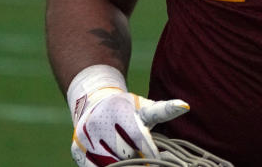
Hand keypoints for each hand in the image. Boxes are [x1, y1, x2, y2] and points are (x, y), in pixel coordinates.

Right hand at [71, 87, 188, 165]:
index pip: (137, 138)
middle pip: (124, 154)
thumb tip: (185, 106)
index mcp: (119, 110)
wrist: (93, 101)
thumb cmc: (127, 108)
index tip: (158, 161)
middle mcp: (100, 122)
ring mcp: (85, 136)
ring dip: (122, 166)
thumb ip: (163, 110)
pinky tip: (116, 165)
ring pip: (108, 163)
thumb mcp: (144, 107)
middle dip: (136, 161)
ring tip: (133, 162)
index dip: (149, 152)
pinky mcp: (76, 149)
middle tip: (146, 162)